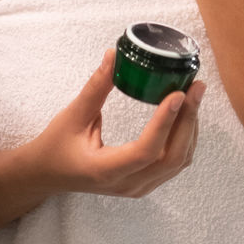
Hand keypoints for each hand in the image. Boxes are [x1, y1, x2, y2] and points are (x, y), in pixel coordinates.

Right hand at [28, 49, 205, 198]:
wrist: (48, 175)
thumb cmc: (56, 147)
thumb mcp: (72, 116)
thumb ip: (96, 87)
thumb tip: (115, 55)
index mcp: (104, 170)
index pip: (145, 151)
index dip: (165, 122)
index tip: (177, 94)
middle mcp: (126, 184)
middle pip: (171, 157)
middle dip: (188, 120)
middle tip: (196, 87)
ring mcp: (138, 187)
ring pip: (178, 161)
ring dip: (190, 128)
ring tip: (194, 95)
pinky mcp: (144, 182)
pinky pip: (174, 164)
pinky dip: (186, 138)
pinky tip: (185, 114)